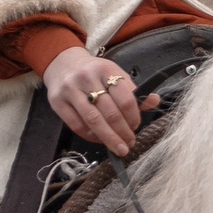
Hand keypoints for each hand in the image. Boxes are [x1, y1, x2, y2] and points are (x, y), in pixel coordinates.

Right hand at [42, 47, 158, 155]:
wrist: (63, 64)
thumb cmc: (95, 73)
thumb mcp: (115, 74)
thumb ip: (133, 90)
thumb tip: (155, 101)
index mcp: (106, 69)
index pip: (125, 98)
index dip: (134, 116)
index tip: (136, 126)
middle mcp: (87, 78)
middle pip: (109, 112)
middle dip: (122, 132)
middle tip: (129, 143)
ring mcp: (70, 90)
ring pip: (93, 121)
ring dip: (109, 138)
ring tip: (119, 148)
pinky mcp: (57, 102)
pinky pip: (77, 125)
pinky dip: (91, 136)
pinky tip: (100, 140)